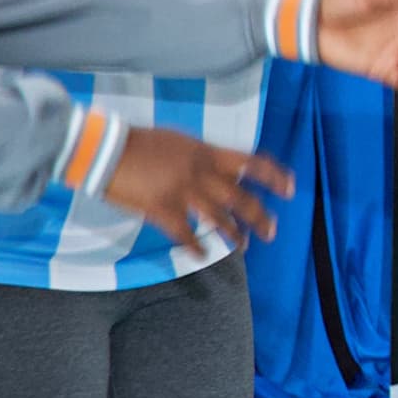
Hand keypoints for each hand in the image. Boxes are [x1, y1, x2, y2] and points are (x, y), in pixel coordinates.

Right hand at [102, 128, 291, 252]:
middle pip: (242, 199)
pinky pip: (186, 234)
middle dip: (260, 217)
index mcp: (207, 153)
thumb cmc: (139, 142)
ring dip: (235, 235)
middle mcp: (202, 174)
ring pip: (220, 219)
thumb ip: (201, 156)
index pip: (252, 163)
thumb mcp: (179, 142)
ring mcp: (184, 193)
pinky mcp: (163, 211)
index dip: (275, 176)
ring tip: (244, 247)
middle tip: (271, 232)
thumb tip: (216, 166)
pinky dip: (195, 247)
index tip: (290, 188)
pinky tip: (201, 255)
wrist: (106, 150)